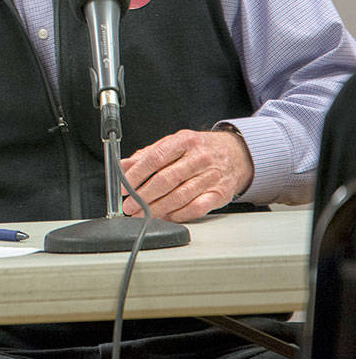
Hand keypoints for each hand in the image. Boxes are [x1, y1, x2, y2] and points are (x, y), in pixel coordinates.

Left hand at [119, 128, 253, 221]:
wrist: (236, 153)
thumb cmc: (199, 149)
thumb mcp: (173, 143)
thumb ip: (147, 154)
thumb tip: (122, 166)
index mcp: (184, 141)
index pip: (155, 158)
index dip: (136, 174)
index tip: (123, 186)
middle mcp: (199, 158)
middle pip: (166, 180)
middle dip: (143, 195)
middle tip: (129, 205)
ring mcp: (211, 177)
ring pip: (180, 196)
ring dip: (157, 208)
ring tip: (142, 214)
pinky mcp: (220, 194)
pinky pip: (196, 208)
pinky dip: (178, 215)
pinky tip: (165, 217)